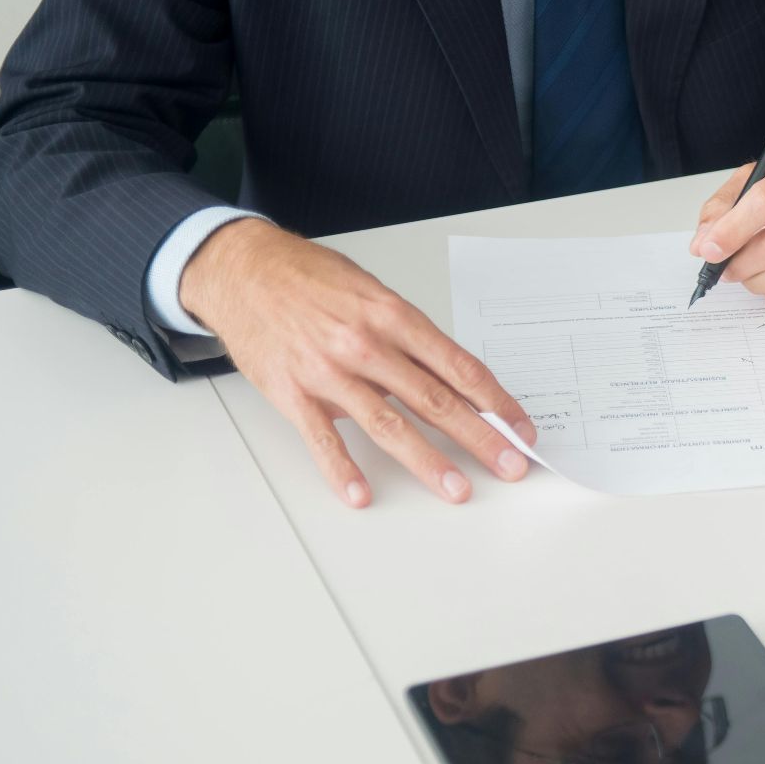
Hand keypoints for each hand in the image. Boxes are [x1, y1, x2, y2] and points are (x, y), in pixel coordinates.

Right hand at [181, 219, 536, 507]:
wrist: (243, 269)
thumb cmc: (311, 278)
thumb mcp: (372, 293)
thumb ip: (407, 338)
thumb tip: (447, 382)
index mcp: (393, 316)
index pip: (459, 366)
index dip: (496, 400)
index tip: (521, 426)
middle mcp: (366, 344)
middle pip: (435, 400)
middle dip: (480, 437)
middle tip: (510, 465)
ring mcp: (329, 372)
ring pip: (388, 424)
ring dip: (427, 462)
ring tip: (456, 489)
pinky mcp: (292, 393)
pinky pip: (323, 439)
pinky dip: (342, 470)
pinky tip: (362, 494)